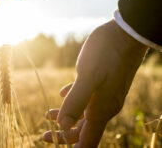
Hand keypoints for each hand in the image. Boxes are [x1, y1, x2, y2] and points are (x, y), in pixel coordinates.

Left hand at [43, 20, 147, 146]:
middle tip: (45, 133)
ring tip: (47, 114)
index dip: (70, 145)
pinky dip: (73, 100)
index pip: (87, 139)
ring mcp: (105, 94)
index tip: (51, 140)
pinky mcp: (103, 83)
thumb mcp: (88, 77)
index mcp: (102, 109)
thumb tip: (63, 126)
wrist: (126, 33)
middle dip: (64, 133)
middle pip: (84, 130)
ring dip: (66, 116)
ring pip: (84, 114)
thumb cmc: (107, 53)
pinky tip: (62, 93)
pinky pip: (87, 98)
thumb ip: (76, 102)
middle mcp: (105, 106)